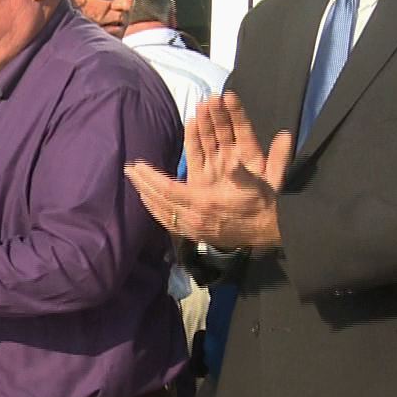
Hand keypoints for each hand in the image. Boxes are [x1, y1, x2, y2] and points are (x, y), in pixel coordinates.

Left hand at [124, 92, 289, 250]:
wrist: (268, 230)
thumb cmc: (260, 203)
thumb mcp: (253, 185)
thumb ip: (239, 173)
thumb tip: (232, 161)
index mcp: (204, 204)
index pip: (168, 190)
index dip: (150, 177)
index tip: (137, 165)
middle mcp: (194, 219)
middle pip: (159, 201)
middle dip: (142, 185)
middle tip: (129, 170)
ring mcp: (193, 230)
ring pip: (161, 214)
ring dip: (146, 197)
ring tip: (136, 183)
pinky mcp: (195, 235)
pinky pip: (168, 223)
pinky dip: (156, 211)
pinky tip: (150, 203)